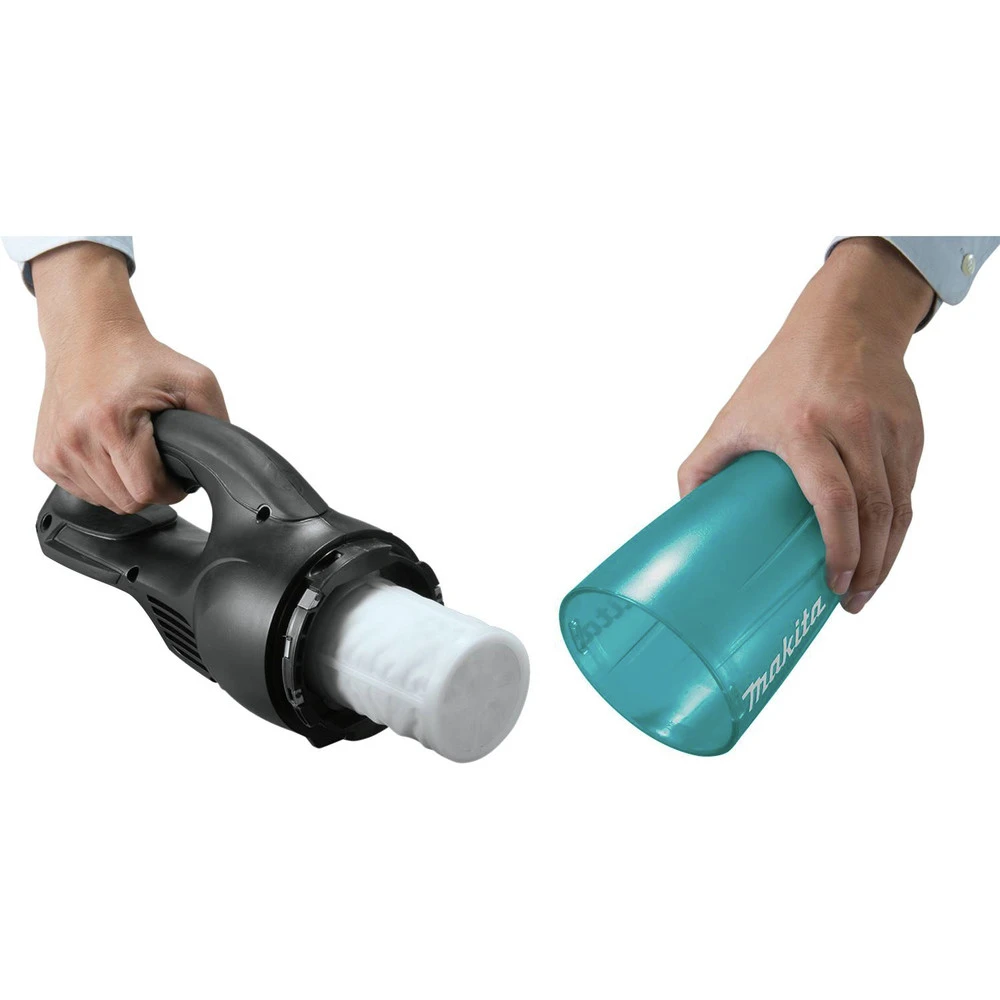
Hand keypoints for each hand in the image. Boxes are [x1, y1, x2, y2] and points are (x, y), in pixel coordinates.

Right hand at [31, 242, 228, 513]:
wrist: (89, 336)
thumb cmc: (140, 358)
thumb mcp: (196, 380)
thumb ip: (216, 422)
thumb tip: (222, 461)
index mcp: (112, 422)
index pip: (146, 491)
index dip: (172, 491)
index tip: (179, 478)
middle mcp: (77, 438)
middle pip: (126, 502)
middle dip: (152, 491)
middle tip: (160, 465)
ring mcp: (56, 449)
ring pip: (104, 502)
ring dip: (127, 489)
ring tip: (137, 458)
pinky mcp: (45, 456)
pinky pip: (82, 493)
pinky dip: (103, 484)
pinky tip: (113, 458)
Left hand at [678, 238, 933, 613]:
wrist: (842, 323)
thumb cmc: (781, 375)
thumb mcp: (733, 415)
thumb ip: (702, 464)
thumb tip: (684, 514)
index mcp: (805, 427)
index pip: (833, 499)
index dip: (839, 549)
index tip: (831, 584)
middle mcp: (853, 427)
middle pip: (875, 513)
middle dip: (867, 567)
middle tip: (850, 601)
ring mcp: (889, 429)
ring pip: (900, 507)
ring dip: (888, 555)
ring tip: (866, 586)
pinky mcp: (912, 431)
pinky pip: (909, 489)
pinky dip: (898, 526)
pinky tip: (880, 549)